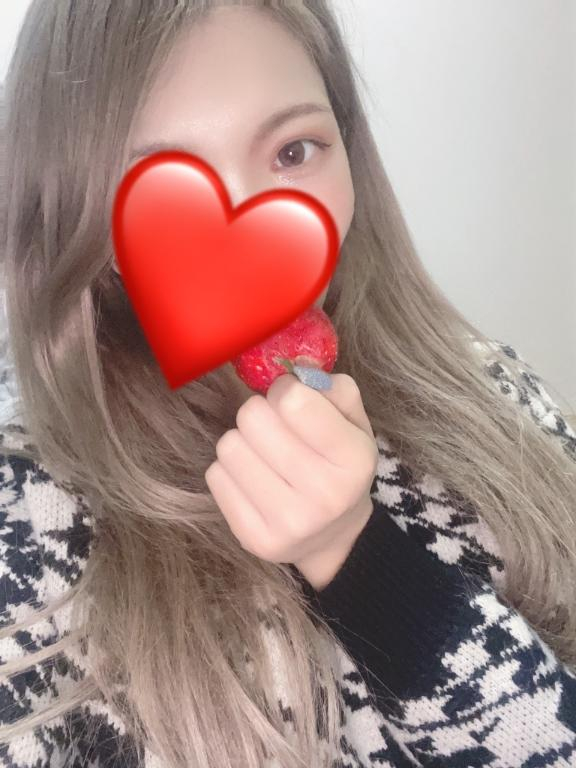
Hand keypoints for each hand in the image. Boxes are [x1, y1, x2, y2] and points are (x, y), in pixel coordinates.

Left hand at [204, 371, 378, 590]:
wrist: (335, 537)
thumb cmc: (340, 465)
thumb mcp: (354, 424)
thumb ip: (334, 389)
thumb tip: (296, 369)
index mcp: (355, 459)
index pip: (293, 402)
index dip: (283, 389)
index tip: (289, 399)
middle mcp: (325, 494)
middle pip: (252, 418)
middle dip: (259, 413)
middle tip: (273, 427)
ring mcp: (288, 522)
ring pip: (229, 446)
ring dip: (242, 441)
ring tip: (262, 453)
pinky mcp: (254, 539)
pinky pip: (215, 476)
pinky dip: (230, 470)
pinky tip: (253, 479)